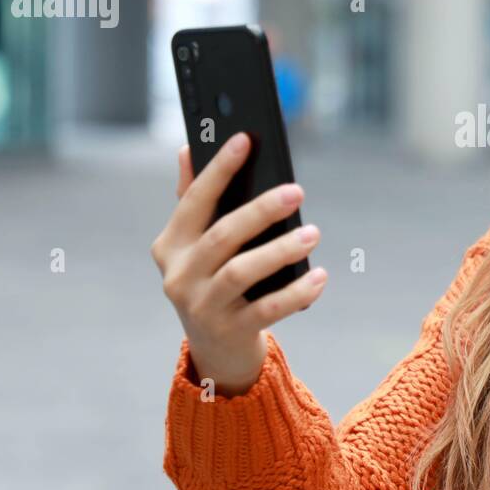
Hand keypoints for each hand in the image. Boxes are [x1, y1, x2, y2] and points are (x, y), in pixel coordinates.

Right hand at [150, 133, 327, 395]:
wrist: (215, 349)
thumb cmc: (212, 281)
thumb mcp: (196, 245)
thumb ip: (193, 200)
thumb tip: (187, 147)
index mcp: (171, 245)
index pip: (194, 199)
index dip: (218, 169)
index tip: (244, 140)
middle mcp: (179, 275)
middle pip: (221, 235)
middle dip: (259, 210)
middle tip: (296, 190)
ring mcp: (201, 307)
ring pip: (241, 272)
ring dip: (280, 250)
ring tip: (312, 233)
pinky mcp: (229, 331)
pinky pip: (267, 310)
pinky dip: (296, 292)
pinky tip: (319, 276)